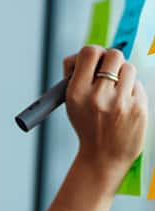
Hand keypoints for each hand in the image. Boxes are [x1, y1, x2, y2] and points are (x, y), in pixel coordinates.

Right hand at [63, 45, 147, 187]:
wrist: (103, 157)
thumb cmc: (87, 127)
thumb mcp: (72, 104)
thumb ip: (77, 78)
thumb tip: (87, 55)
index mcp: (77, 93)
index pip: (89, 52)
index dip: (93, 53)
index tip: (92, 61)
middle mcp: (98, 96)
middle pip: (113, 55)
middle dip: (111, 60)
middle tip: (108, 71)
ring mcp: (120, 102)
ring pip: (128, 68)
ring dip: (123, 75)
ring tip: (116, 91)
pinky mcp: (139, 108)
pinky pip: (138, 85)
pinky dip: (132, 91)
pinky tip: (124, 104)